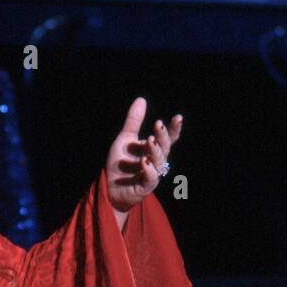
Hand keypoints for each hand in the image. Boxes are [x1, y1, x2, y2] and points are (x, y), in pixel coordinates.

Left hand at [105, 97, 182, 216]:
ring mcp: (151, 174)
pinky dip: (149, 170)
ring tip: (149, 140)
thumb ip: (134, 121)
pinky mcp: (144, 187)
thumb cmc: (120, 164)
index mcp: (153, 149)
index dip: (174, 129)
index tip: (178, 117)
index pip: (168, 138)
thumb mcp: (125, 139)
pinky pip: (151, 178)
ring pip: (158, 162)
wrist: (109, 188)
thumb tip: (141, 99)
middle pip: (164, 148)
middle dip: (162, 136)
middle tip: (157, 125)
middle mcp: (155, 161)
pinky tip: (144, 162)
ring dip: (155, 150)